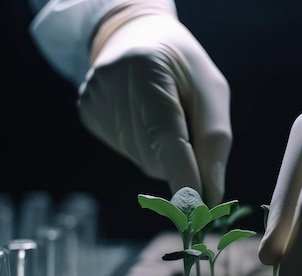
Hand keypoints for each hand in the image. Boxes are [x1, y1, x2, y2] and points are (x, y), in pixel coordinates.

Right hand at [77, 3, 231, 206]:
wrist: (137, 38)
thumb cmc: (184, 67)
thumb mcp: (211, 92)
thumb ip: (214, 142)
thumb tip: (211, 195)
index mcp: (149, 69)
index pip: (167, 134)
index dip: (183, 176)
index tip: (198, 210)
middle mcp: (113, 84)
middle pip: (154, 157)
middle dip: (181, 161)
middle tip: (189, 130)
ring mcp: (95, 100)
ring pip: (141, 160)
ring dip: (162, 153)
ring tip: (163, 115)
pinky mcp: (87, 113)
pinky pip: (126, 151)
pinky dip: (143, 146)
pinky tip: (142, 116)